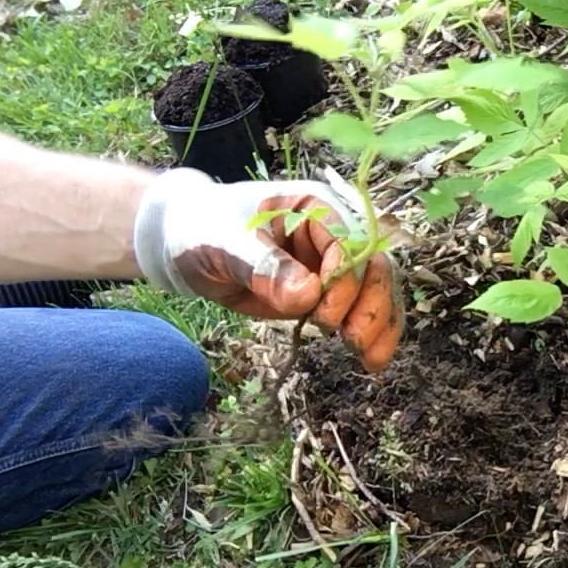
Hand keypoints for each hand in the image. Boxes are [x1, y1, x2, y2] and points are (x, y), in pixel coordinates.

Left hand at [133, 168, 403, 371]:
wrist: (186, 242)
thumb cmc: (204, 229)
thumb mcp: (226, 242)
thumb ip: (265, 266)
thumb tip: (308, 297)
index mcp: (316, 208)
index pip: (350, 243)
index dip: (345, 279)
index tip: (320, 312)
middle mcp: (334, 234)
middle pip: (374, 267)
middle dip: (372, 305)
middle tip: (353, 340)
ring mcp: (333, 265)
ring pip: (377, 291)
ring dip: (380, 325)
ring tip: (370, 359)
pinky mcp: (328, 294)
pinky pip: (360, 310)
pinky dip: (373, 334)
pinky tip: (372, 360)